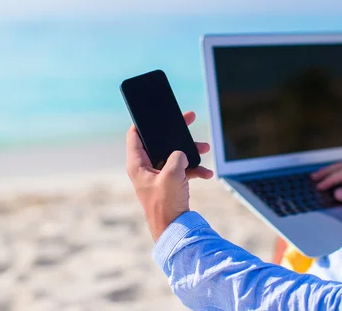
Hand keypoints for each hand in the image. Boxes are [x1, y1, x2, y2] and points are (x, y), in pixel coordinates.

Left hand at [126, 111, 213, 241]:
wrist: (175, 229)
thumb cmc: (166, 204)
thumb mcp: (172, 174)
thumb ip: (177, 157)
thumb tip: (181, 154)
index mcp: (137, 164)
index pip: (135, 135)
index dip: (144, 122)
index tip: (155, 112)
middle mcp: (146, 168)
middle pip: (159, 142)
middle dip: (176, 133)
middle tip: (189, 118)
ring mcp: (158, 176)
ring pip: (174, 155)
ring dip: (190, 152)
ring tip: (204, 148)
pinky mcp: (170, 184)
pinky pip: (183, 170)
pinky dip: (195, 169)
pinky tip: (206, 173)